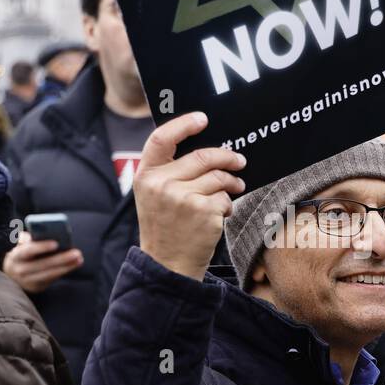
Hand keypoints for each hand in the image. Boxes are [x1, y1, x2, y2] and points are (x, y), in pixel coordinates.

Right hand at [3, 231, 83, 293]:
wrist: (12, 273)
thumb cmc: (21, 253)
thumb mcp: (20, 244)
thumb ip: (28, 238)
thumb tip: (40, 234)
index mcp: (15, 256)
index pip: (27, 251)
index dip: (41, 247)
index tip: (56, 243)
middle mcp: (19, 270)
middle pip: (43, 264)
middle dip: (61, 258)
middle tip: (76, 252)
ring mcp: (27, 281)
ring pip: (50, 274)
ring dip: (67, 266)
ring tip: (79, 258)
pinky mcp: (36, 287)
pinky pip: (52, 279)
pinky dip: (64, 271)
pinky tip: (74, 264)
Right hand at [133, 112, 245, 279]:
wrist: (168, 265)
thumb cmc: (165, 228)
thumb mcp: (154, 196)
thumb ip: (169, 172)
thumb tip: (205, 149)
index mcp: (145, 176)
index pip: (161, 139)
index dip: (183, 125)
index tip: (202, 119)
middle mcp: (161, 184)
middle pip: (202, 156)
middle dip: (227, 157)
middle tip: (239, 160)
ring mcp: (182, 198)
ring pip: (218, 177)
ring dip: (231, 183)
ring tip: (233, 189)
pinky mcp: (203, 211)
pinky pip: (225, 198)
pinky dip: (227, 205)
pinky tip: (219, 215)